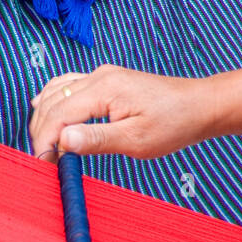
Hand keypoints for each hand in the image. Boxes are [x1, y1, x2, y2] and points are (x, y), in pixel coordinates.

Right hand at [29, 64, 213, 158]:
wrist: (200, 106)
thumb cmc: (175, 123)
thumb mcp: (137, 139)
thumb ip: (98, 139)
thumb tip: (62, 140)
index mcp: (104, 88)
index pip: (58, 114)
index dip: (44, 141)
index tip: (42, 165)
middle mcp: (99, 77)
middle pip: (52, 102)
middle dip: (41, 132)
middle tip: (42, 162)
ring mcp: (102, 76)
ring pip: (57, 92)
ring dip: (44, 117)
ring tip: (42, 145)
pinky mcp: (107, 81)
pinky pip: (69, 86)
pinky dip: (53, 101)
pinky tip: (44, 111)